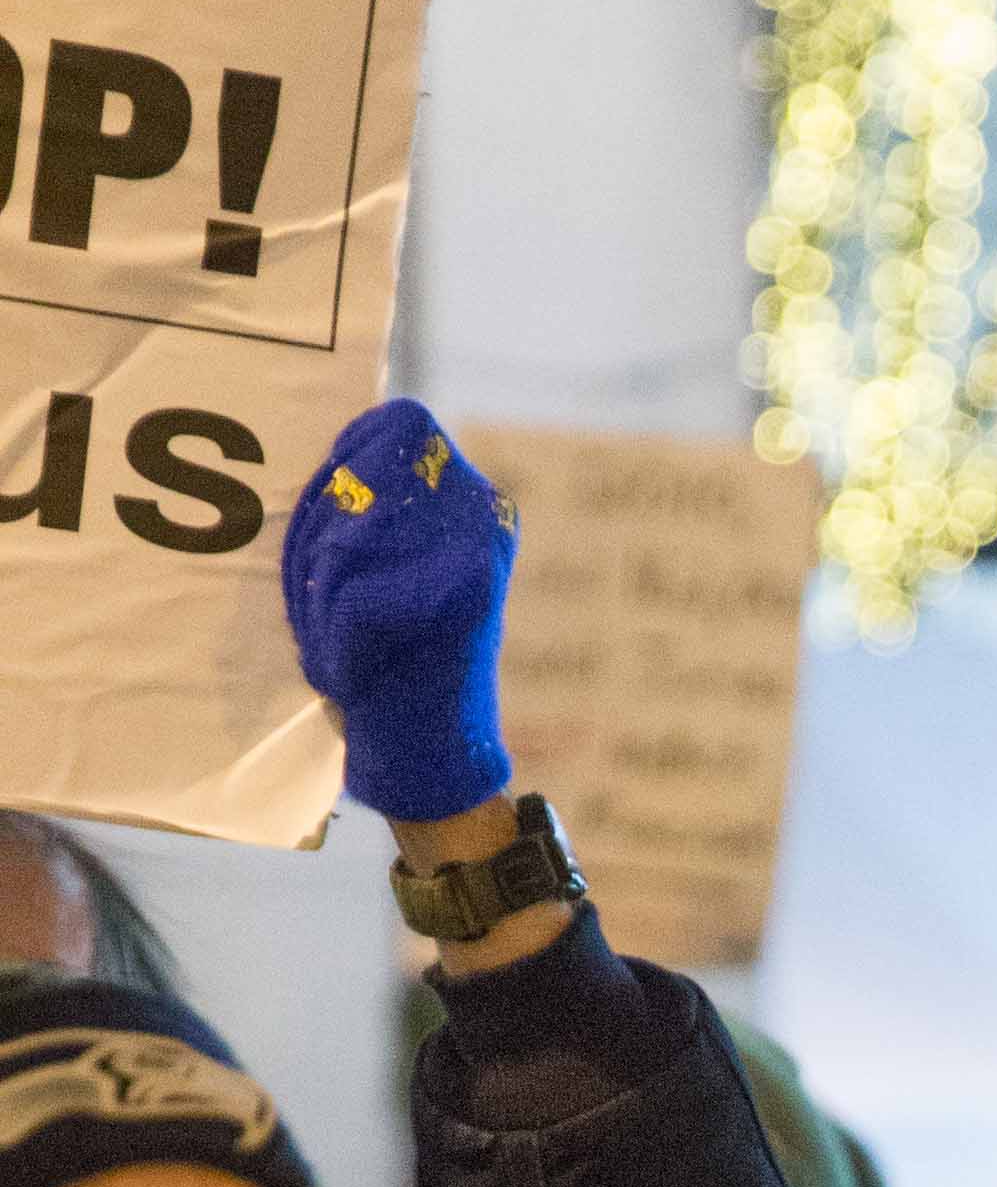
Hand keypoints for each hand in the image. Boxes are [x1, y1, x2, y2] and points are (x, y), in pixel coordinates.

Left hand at [280, 400, 518, 829]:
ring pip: (347, 539)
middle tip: (339, 605)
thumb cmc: (386, 661)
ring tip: (348, 642)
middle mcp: (482, 512)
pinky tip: (357, 671)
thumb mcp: (380, 567)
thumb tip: (332, 450)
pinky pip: (351, 596)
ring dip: (324, 598)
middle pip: (360, 478)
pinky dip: (336, 642)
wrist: (432, 762)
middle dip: (324, 543)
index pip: (397, 425)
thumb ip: (369, 503)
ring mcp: (475, 551)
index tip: (338, 536)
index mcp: (471, 499)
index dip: (348, 464)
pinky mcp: (458, 597)